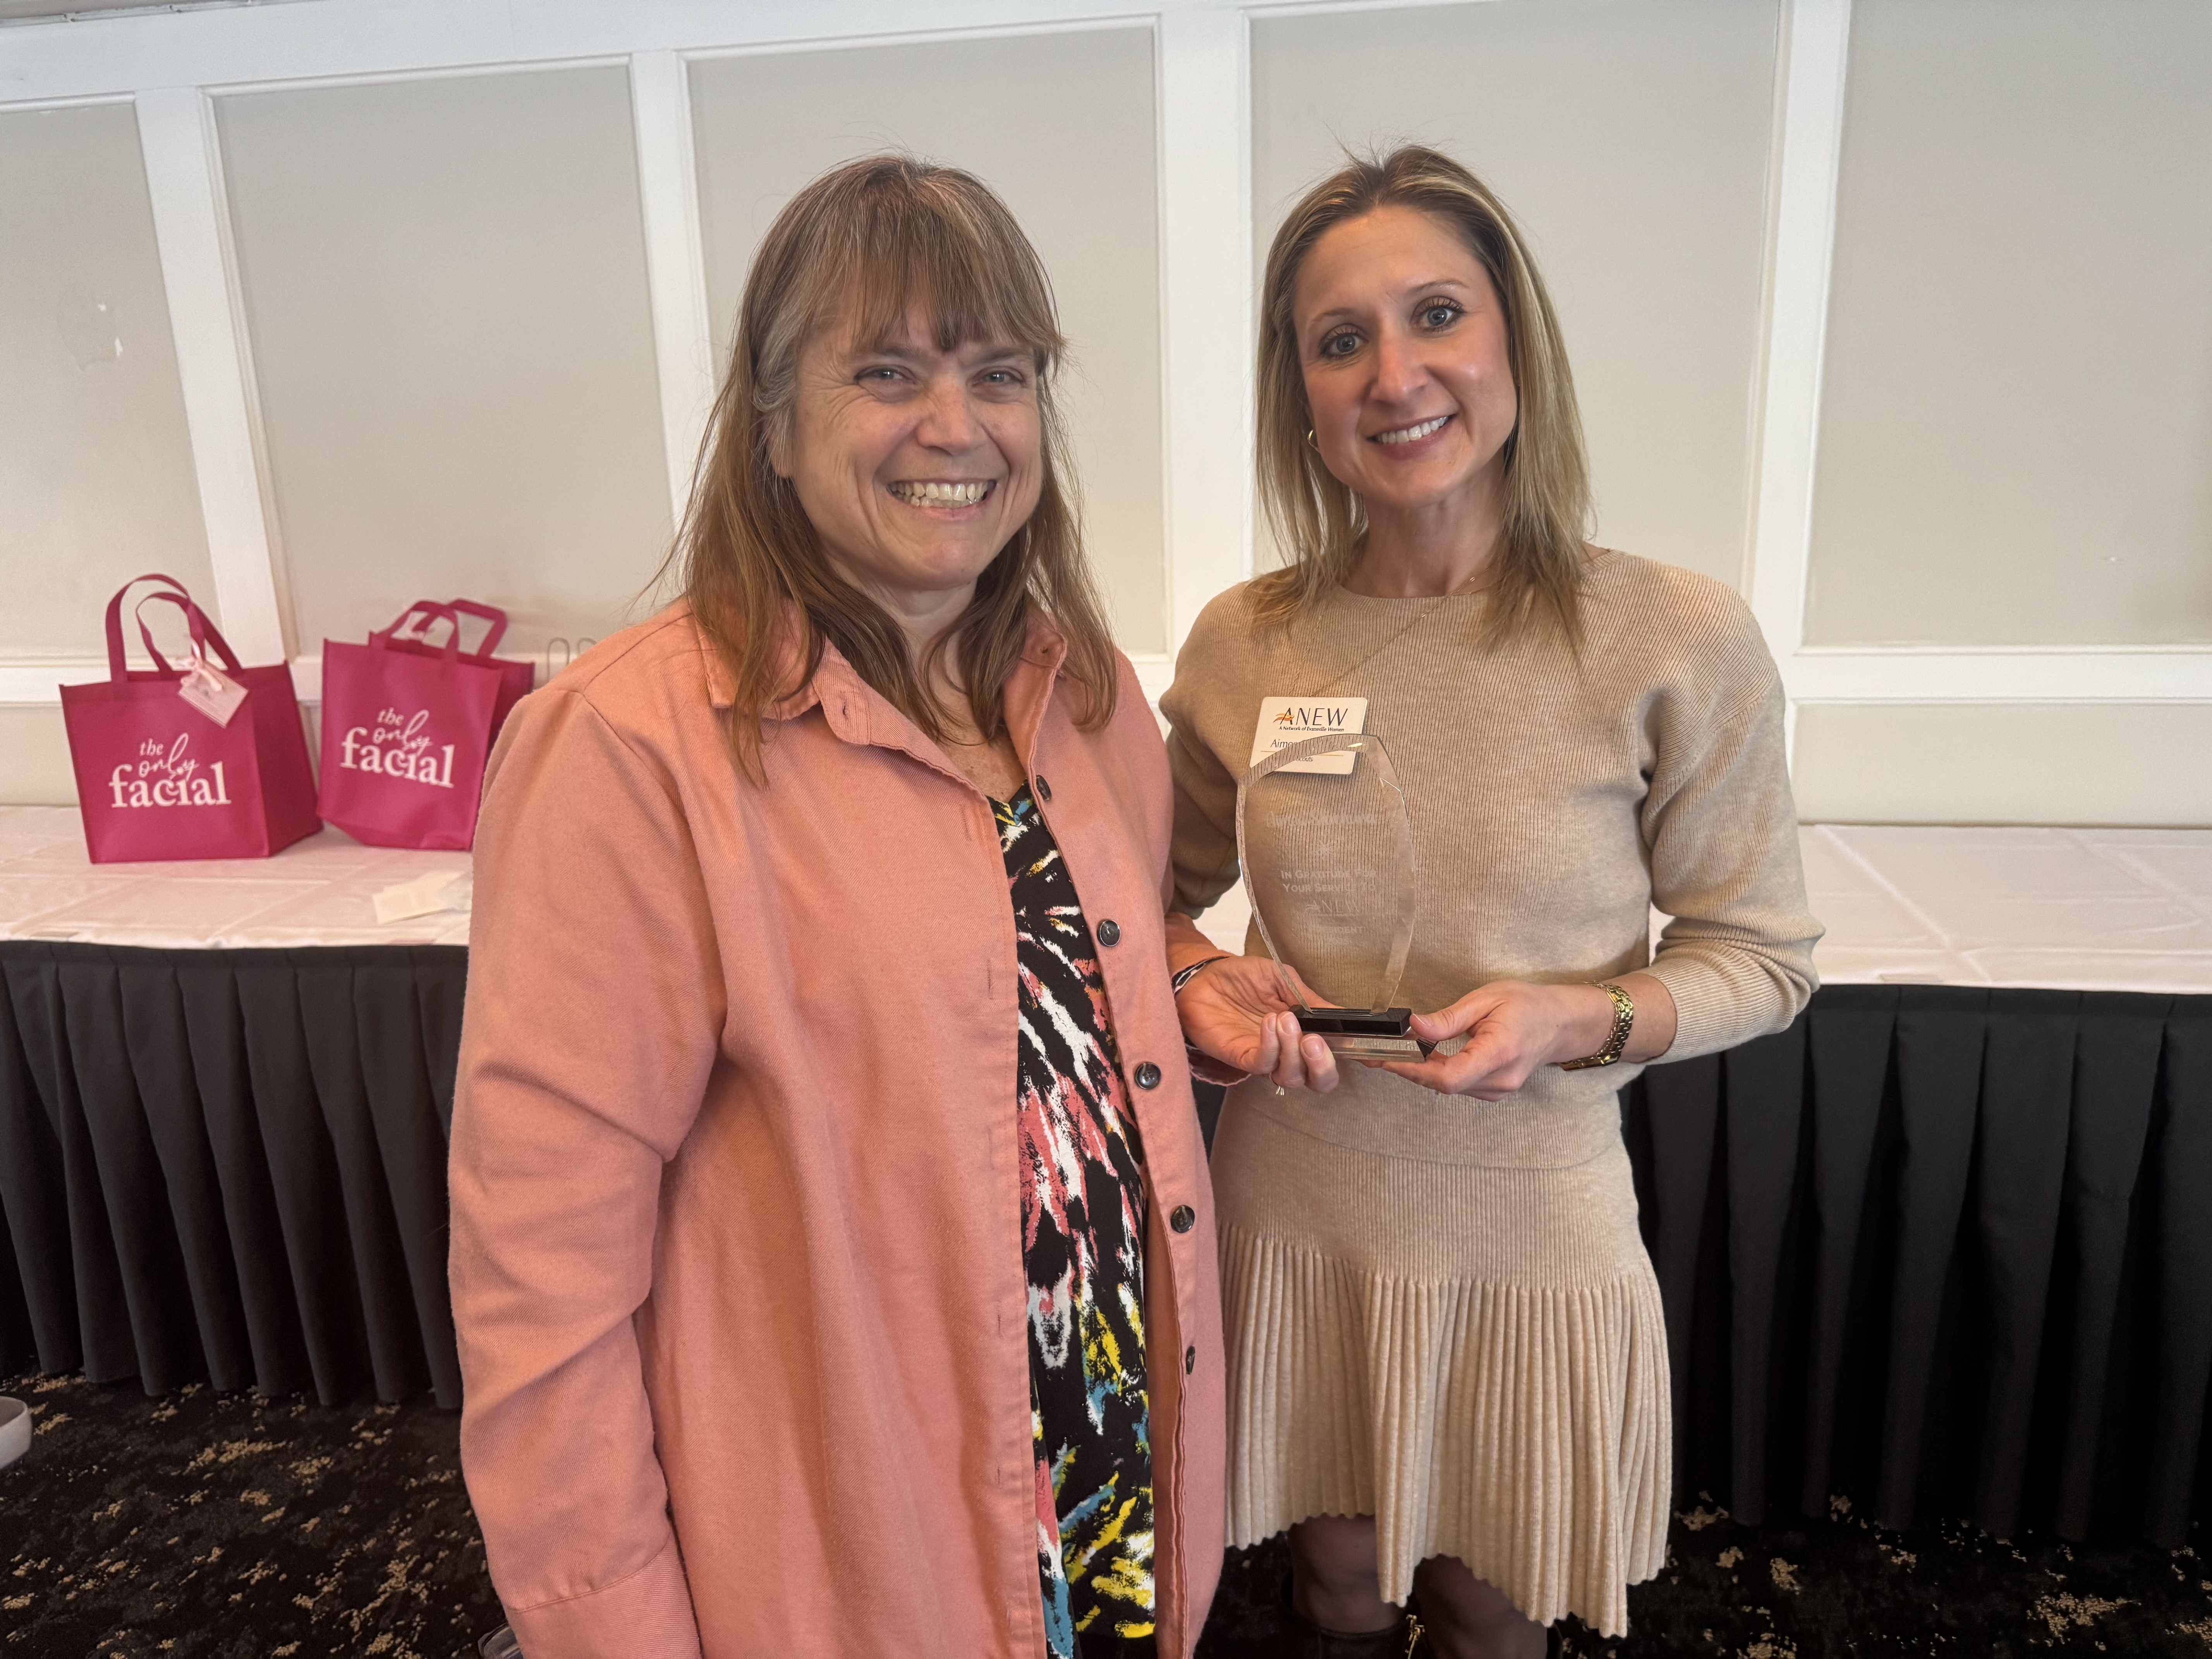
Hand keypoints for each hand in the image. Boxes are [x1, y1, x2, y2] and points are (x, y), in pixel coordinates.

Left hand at [1176, 954, 1343, 1094]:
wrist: (1203, 974)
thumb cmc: (1242, 977)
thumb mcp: (1284, 980)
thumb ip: (1311, 1000)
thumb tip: (1344, 1014)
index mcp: (1304, 1034)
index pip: (1335, 1057)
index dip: (1352, 1057)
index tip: (1365, 1047)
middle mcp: (1288, 1053)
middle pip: (1317, 1082)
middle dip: (1324, 1066)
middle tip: (1316, 1040)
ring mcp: (1265, 1057)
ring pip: (1291, 1077)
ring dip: (1293, 1050)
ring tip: (1285, 1019)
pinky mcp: (1241, 1058)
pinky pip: (1262, 1065)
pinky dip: (1271, 1047)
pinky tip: (1269, 1024)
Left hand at [1380, 979, 1618, 1100]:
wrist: (1562, 1023)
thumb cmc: (1529, 1005)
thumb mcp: (1487, 999)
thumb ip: (1448, 1018)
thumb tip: (1413, 1026)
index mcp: (1499, 1053)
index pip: (1449, 1076)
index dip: (1412, 1070)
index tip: (1384, 1057)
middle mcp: (1499, 1079)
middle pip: (1443, 1084)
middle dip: (1406, 1069)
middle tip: (1375, 1052)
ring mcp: (1498, 1089)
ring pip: (1448, 1087)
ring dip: (1419, 1072)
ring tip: (1393, 1052)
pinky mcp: (1494, 1090)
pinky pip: (1458, 1086)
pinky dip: (1436, 1073)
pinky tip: (1422, 1058)